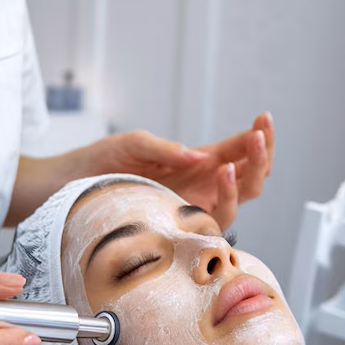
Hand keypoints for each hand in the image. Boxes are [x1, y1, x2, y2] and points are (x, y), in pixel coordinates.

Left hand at [87, 112, 274, 229]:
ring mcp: (198, 205)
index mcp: (199, 162)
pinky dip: (227, 198)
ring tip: (244, 149)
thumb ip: (166, 149)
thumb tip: (202, 157)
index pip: (239, 149)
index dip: (257, 135)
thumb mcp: (136, 145)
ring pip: (244, 195)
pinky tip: (224, 174)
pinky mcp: (185, 225)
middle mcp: (205, 184)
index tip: (264, 118)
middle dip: (263, 152)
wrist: (80, 185)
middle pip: (252, 173)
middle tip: (261, 131)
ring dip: (251, 173)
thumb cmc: (108, 162)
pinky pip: (218, 219)